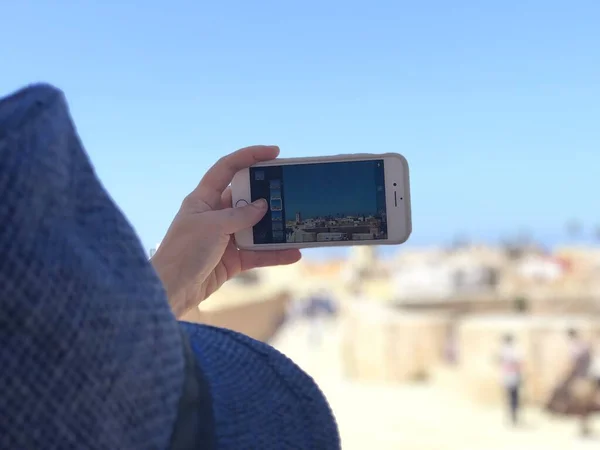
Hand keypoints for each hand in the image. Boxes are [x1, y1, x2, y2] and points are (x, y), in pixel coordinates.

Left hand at [151, 145, 300, 317]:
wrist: (171, 291)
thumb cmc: (184, 252)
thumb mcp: (212, 227)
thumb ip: (239, 215)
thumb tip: (263, 206)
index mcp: (203, 199)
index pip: (227, 168)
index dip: (249, 156)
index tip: (274, 152)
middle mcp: (215, 215)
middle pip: (246, 198)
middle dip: (269, 195)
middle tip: (291, 191)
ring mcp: (224, 238)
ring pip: (255, 228)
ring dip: (275, 228)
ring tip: (296, 224)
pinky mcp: (232, 260)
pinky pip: (258, 253)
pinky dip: (274, 254)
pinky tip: (293, 254)